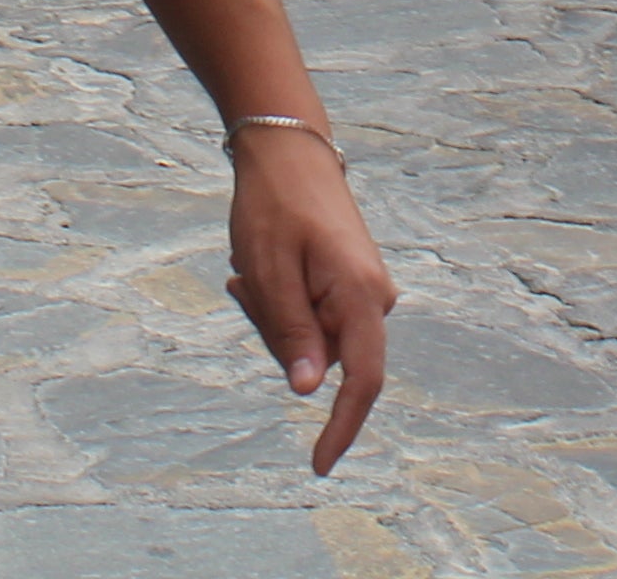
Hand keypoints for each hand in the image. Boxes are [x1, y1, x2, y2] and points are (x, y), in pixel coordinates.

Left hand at [220, 127, 395, 478]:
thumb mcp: (269, 271)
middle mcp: (373, 297)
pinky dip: (279, 302)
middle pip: (321, 359)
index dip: (341, 427)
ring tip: (249, 270)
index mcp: (360, 295)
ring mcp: (363, 290)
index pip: (362, 380)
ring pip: (310, 339)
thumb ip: (291, 333)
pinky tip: (258, 269)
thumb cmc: (274, 204)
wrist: (288, 149)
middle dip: (274, 336)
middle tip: (243, 285)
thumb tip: (308, 391)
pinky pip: (310, 317)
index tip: (318, 466)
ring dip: (272, 315)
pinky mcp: (349, 284)